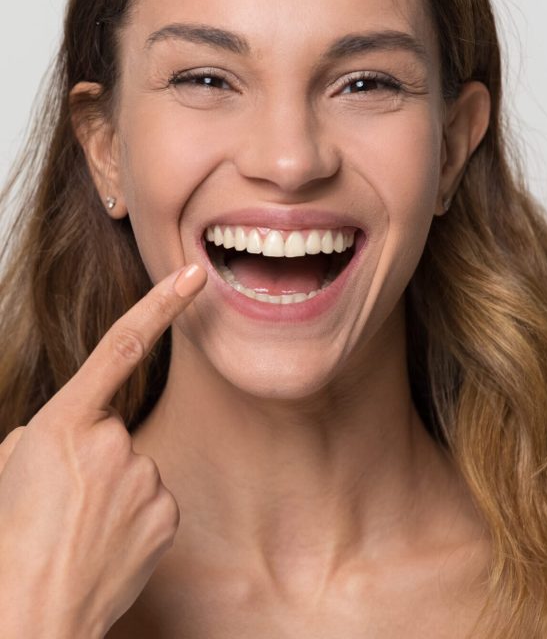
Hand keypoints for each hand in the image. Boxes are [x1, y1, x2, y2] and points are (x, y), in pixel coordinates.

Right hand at [0, 263, 205, 638]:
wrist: (30, 614)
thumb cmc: (9, 540)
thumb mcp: (8, 467)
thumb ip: (45, 433)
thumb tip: (70, 432)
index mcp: (66, 422)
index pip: (122, 345)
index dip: (160, 305)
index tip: (192, 276)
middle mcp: (114, 441)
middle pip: (115, 431)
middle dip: (94, 458)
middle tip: (65, 504)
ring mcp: (146, 477)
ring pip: (135, 468)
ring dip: (113, 490)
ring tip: (81, 528)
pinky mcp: (167, 512)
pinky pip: (152, 500)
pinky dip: (133, 516)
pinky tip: (106, 542)